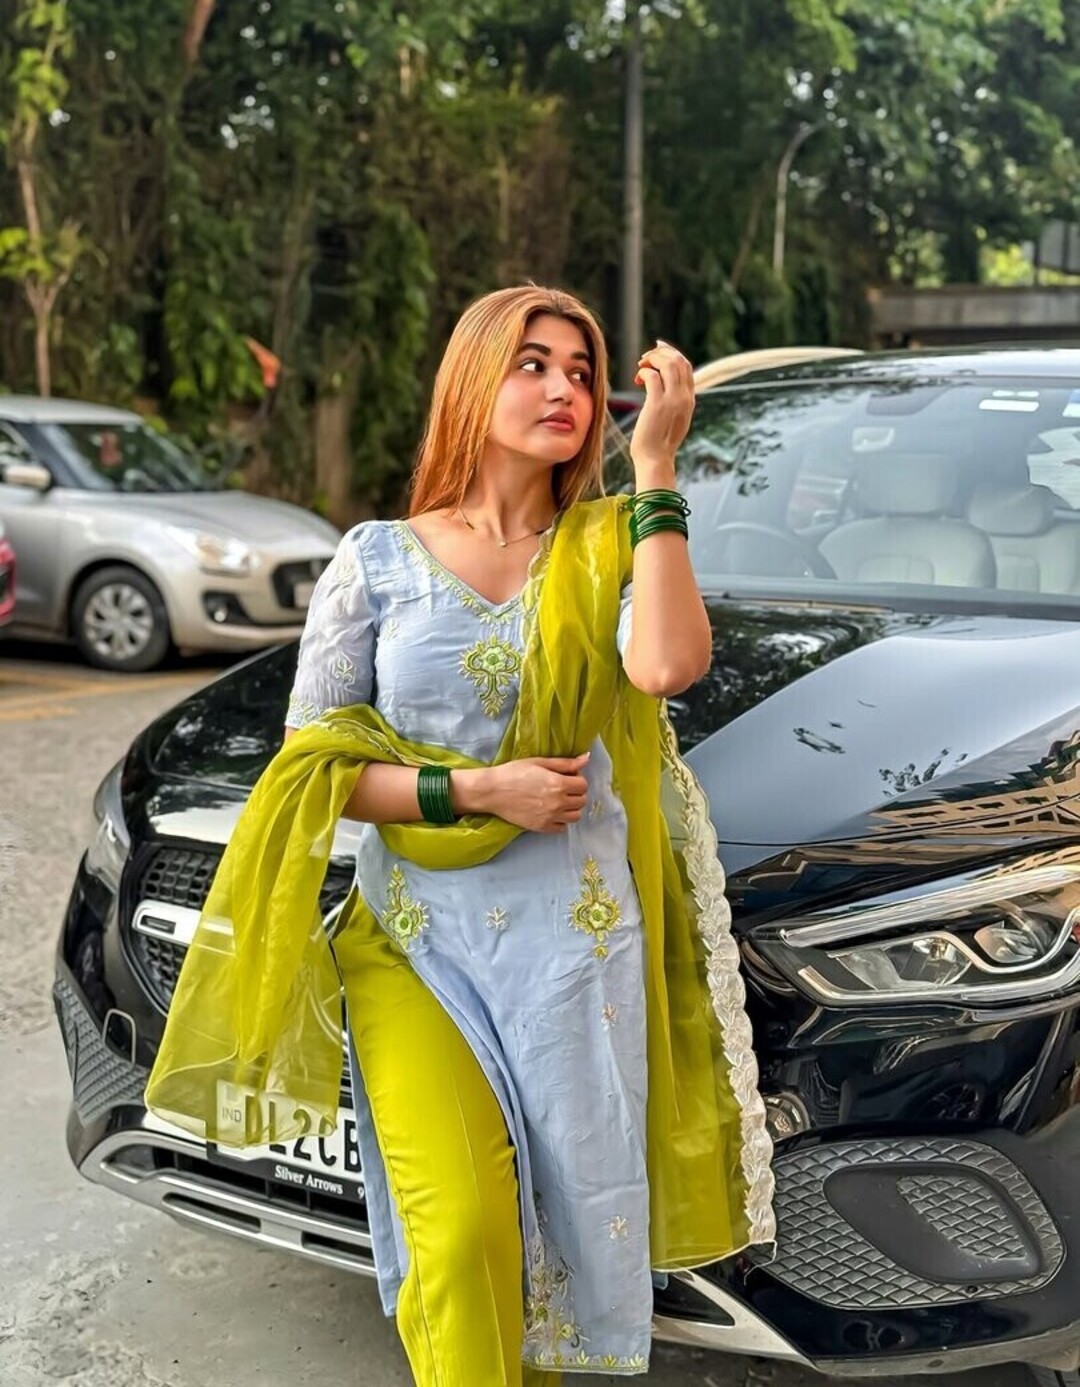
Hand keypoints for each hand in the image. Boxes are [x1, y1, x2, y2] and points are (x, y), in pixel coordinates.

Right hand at [474, 754, 589, 833]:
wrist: (492, 791)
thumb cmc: (514, 772)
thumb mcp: (539, 762)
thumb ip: (565, 763)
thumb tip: (586, 758)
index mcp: (558, 783)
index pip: (583, 785)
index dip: (577, 780)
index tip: (568, 778)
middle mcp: (558, 802)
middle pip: (582, 801)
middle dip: (576, 793)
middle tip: (563, 789)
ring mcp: (550, 817)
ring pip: (575, 816)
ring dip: (571, 808)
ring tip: (559, 801)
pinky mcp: (542, 827)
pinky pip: (562, 828)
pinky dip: (560, 821)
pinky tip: (551, 812)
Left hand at [631, 340, 694, 473]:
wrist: (655, 460)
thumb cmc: (658, 442)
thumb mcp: (673, 418)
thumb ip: (673, 401)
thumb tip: (661, 386)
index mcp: (689, 399)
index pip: (686, 366)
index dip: (672, 353)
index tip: (658, 349)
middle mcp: (684, 397)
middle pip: (679, 360)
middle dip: (661, 352)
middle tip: (644, 358)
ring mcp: (672, 400)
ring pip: (668, 364)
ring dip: (653, 359)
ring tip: (641, 365)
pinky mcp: (657, 404)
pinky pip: (652, 377)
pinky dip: (644, 372)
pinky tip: (637, 380)